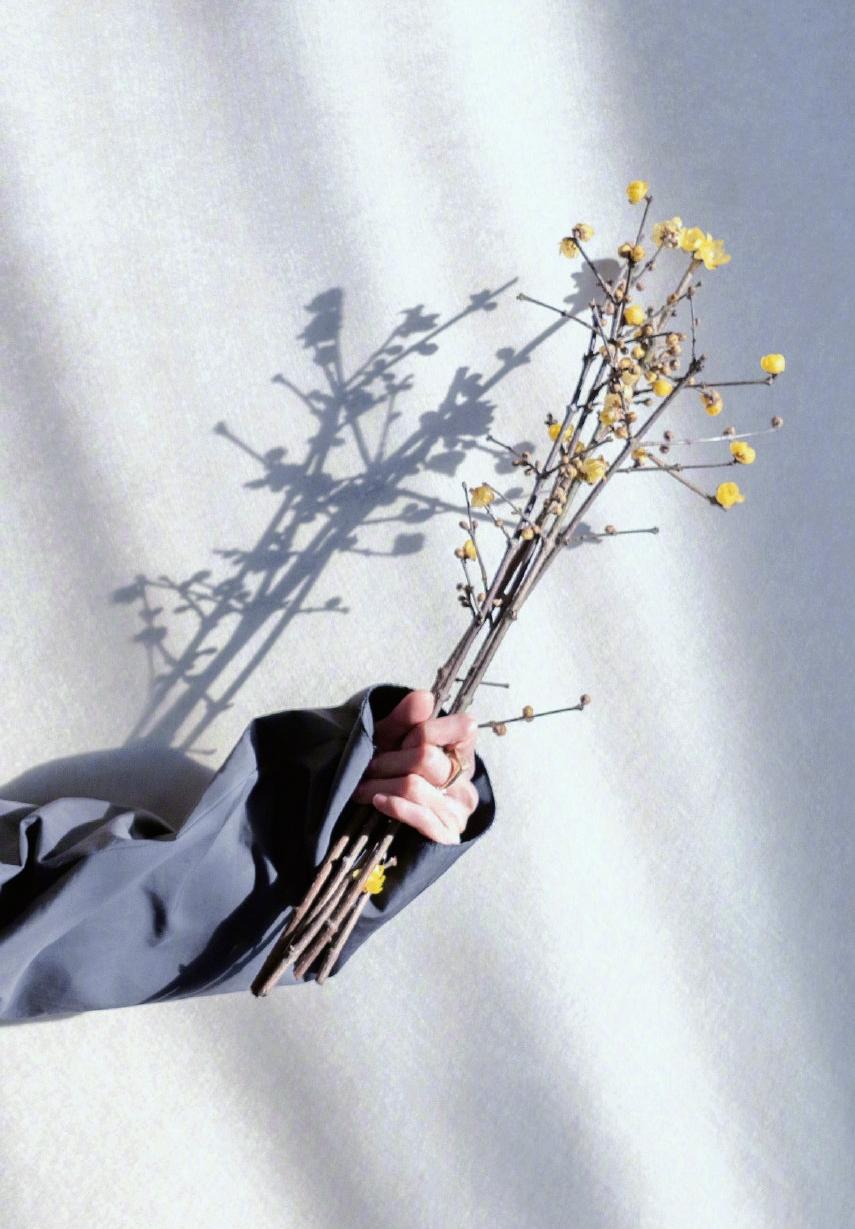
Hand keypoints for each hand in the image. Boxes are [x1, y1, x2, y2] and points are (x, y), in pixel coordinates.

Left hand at [351, 689, 480, 844]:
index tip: (402, 739)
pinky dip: (394, 806)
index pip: (462, 728)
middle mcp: (466, 778)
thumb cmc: (392, 767)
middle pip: (426, 757)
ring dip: (380, 785)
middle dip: (389, 761)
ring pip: (414, 786)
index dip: (425, 731)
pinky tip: (378, 801)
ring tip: (363, 786)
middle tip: (369, 766)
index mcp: (462, 749)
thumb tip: (426, 698)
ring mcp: (459, 807)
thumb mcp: (394, 739)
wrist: (385, 811)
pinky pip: (420, 816)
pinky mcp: (447, 833)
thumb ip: (406, 717)